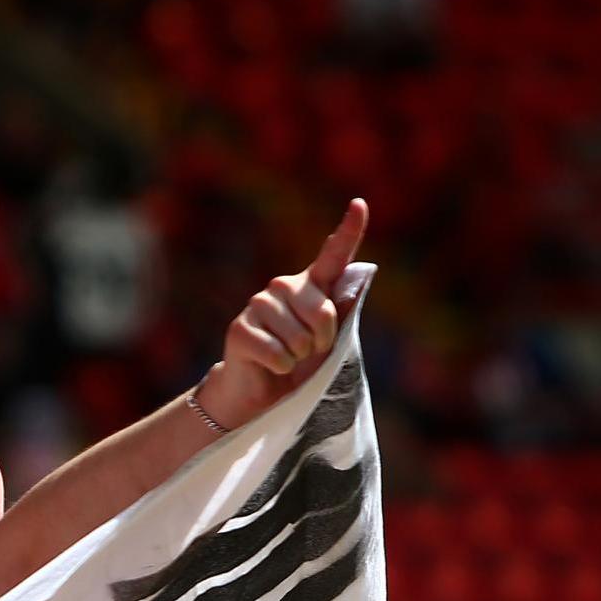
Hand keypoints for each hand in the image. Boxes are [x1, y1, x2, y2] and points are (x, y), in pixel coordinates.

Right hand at [195, 199, 369, 429]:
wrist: (261, 397)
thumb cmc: (300, 368)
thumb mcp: (329, 343)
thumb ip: (342, 312)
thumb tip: (361, 278)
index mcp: (310, 287)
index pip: (334, 256)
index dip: (349, 230)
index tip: (360, 204)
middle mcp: (283, 287)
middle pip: (322, 312)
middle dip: (322, 342)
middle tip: (307, 353)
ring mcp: (258, 305)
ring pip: (300, 338)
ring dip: (299, 359)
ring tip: (287, 360)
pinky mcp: (240, 329)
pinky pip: (278, 354)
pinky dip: (280, 369)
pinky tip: (269, 366)